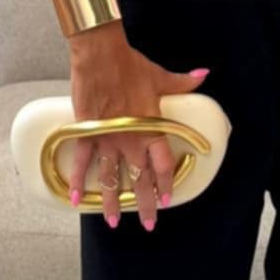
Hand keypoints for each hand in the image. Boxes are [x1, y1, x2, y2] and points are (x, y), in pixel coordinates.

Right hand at [65, 27, 210, 229]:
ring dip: (112, 203)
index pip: (162, 166)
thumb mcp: (161, 76)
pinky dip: (77, 183)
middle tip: (147, 224)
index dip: (165, 185)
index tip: (166, 199)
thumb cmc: (130, 65)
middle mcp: (131, 140)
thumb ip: (182, 82)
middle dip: (143, 205)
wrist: (101, 56)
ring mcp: (108, 140)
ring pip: (111, 179)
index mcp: (151, 129)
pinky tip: (76, 200)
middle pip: (139, 180)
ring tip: (112, 222)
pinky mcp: (87, 134)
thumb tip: (203, 74)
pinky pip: (82, 164)